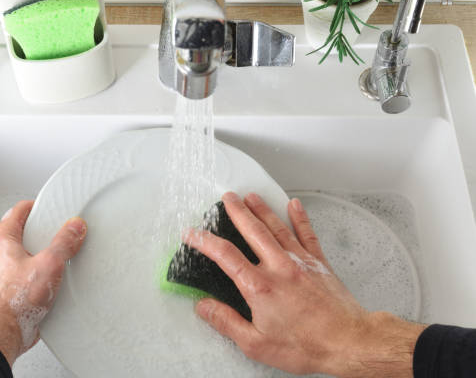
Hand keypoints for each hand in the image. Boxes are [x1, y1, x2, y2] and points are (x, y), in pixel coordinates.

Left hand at [0, 201, 86, 364]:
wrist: (3, 333)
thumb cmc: (12, 302)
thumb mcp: (48, 264)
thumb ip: (64, 242)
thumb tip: (75, 227)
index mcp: (2, 238)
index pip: (22, 210)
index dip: (41, 207)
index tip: (56, 209)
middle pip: (27, 231)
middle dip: (47, 233)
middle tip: (63, 235)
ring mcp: (4, 270)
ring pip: (30, 253)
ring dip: (46, 255)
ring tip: (60, 259)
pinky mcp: (12, 287)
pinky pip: (30, 272)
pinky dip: (43, 273)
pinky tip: (55, 280)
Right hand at [186, 192, 425, 377]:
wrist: (348, 342)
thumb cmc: (306, 345)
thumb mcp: (256, 344)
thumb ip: (226, 322)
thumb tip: (204, 307)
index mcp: (259, 286)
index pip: (225, 255)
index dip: (204, 241)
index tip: (192, 233)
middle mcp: (279, 267)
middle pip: (253, 230)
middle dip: (237, 211)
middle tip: (227, 197)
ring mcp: (300, 262)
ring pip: (277, 228)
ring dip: (262, 209)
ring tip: (251, 196)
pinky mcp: (319, 263)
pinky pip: (307, 234)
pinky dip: (300, 218)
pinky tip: (294, 205)